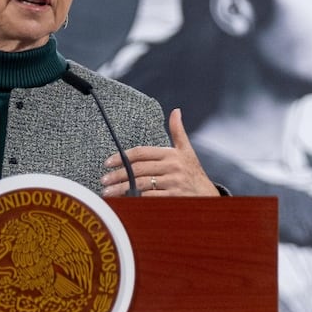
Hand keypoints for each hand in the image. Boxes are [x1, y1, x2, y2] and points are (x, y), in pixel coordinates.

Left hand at [101, 108, 220, 196]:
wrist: (207, 194)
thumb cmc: (193, 171)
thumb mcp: (187, 150)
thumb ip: (178, 131)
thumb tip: (176, 111)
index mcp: (171, 154)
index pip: (141, 153)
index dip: (122, 157)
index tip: (108, 162)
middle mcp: (171, 167)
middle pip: (138, 169)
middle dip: (118, 175)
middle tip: (104, 179)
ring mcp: (172, 183)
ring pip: (141, 184)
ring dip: (122, 188)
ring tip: (109, 191)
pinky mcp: (172, 198)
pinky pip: (149, 198)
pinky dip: (135, 199)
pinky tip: (124, 200)